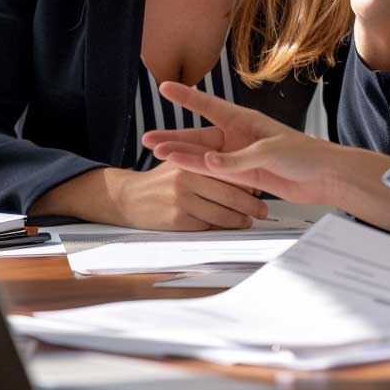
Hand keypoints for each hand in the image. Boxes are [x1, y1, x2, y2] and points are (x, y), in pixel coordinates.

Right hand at [115, 160, 268, 230]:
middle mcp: (187, 177)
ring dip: (238, 220)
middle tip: (263, 211)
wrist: (127, 198)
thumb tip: (240, 173)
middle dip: (249, 205)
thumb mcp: (180, 162)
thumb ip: (206, 165)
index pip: (227, 172)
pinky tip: (228, 228)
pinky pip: (207, 226)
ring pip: (221, 213)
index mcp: (191, 160)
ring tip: (248, 221)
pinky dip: (220, 228)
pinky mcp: (177, 219)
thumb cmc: (159, 181)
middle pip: (228, 194)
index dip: (246, 183)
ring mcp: (182, 199)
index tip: (259, 189)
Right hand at [143, 82, 337, 205]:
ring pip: (204, 156)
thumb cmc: (306, 154)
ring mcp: (241, 157)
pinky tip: (182, 170)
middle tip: (148, 139)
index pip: (209, 106)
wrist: (326, 177)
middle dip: (174, 137)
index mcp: (246, 120)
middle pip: (200, 136)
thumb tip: (208, 163)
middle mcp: (240, 136)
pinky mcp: (246, 177)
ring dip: (182, 156)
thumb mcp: (270, 152)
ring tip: (157, 155)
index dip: (186, 98)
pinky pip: (216, 173)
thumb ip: (237, 159)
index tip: (165, 87)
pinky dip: (200, 172)